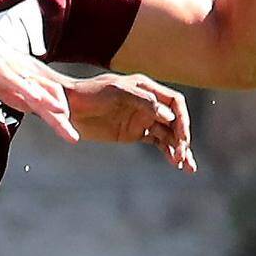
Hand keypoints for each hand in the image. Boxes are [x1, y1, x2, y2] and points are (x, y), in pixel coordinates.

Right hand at [0, 0, 77, 144]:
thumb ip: (14, 95)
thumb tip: (29, 108)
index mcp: (24, 79)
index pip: (47, 102)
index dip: (58, 119)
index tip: (67, 135)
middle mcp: (24, 73)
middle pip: (48, 98)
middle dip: (60, 120)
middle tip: (72, 138)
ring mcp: (13, 69)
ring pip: (36, 89)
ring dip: (50, 105)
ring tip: (63, 118)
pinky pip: (15, 80)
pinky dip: (27, 90)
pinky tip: (36, 100)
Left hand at [67, 72, 195, 170]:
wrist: (68, 107)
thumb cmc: (90, 94)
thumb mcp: (116, 93)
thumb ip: (143, 101)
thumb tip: (170, 116)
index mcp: (146, 88)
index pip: (175, 102)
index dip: (182, 120)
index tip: (181, 138)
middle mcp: (149, 103)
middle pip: (175, 120)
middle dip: (182, 138)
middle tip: (183, 156)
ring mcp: (142, 118)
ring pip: (169, 134)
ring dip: (180, 149)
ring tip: (187, 167)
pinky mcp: (134, 133)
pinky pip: (157, 143)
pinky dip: (167, 152)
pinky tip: (175, 164)